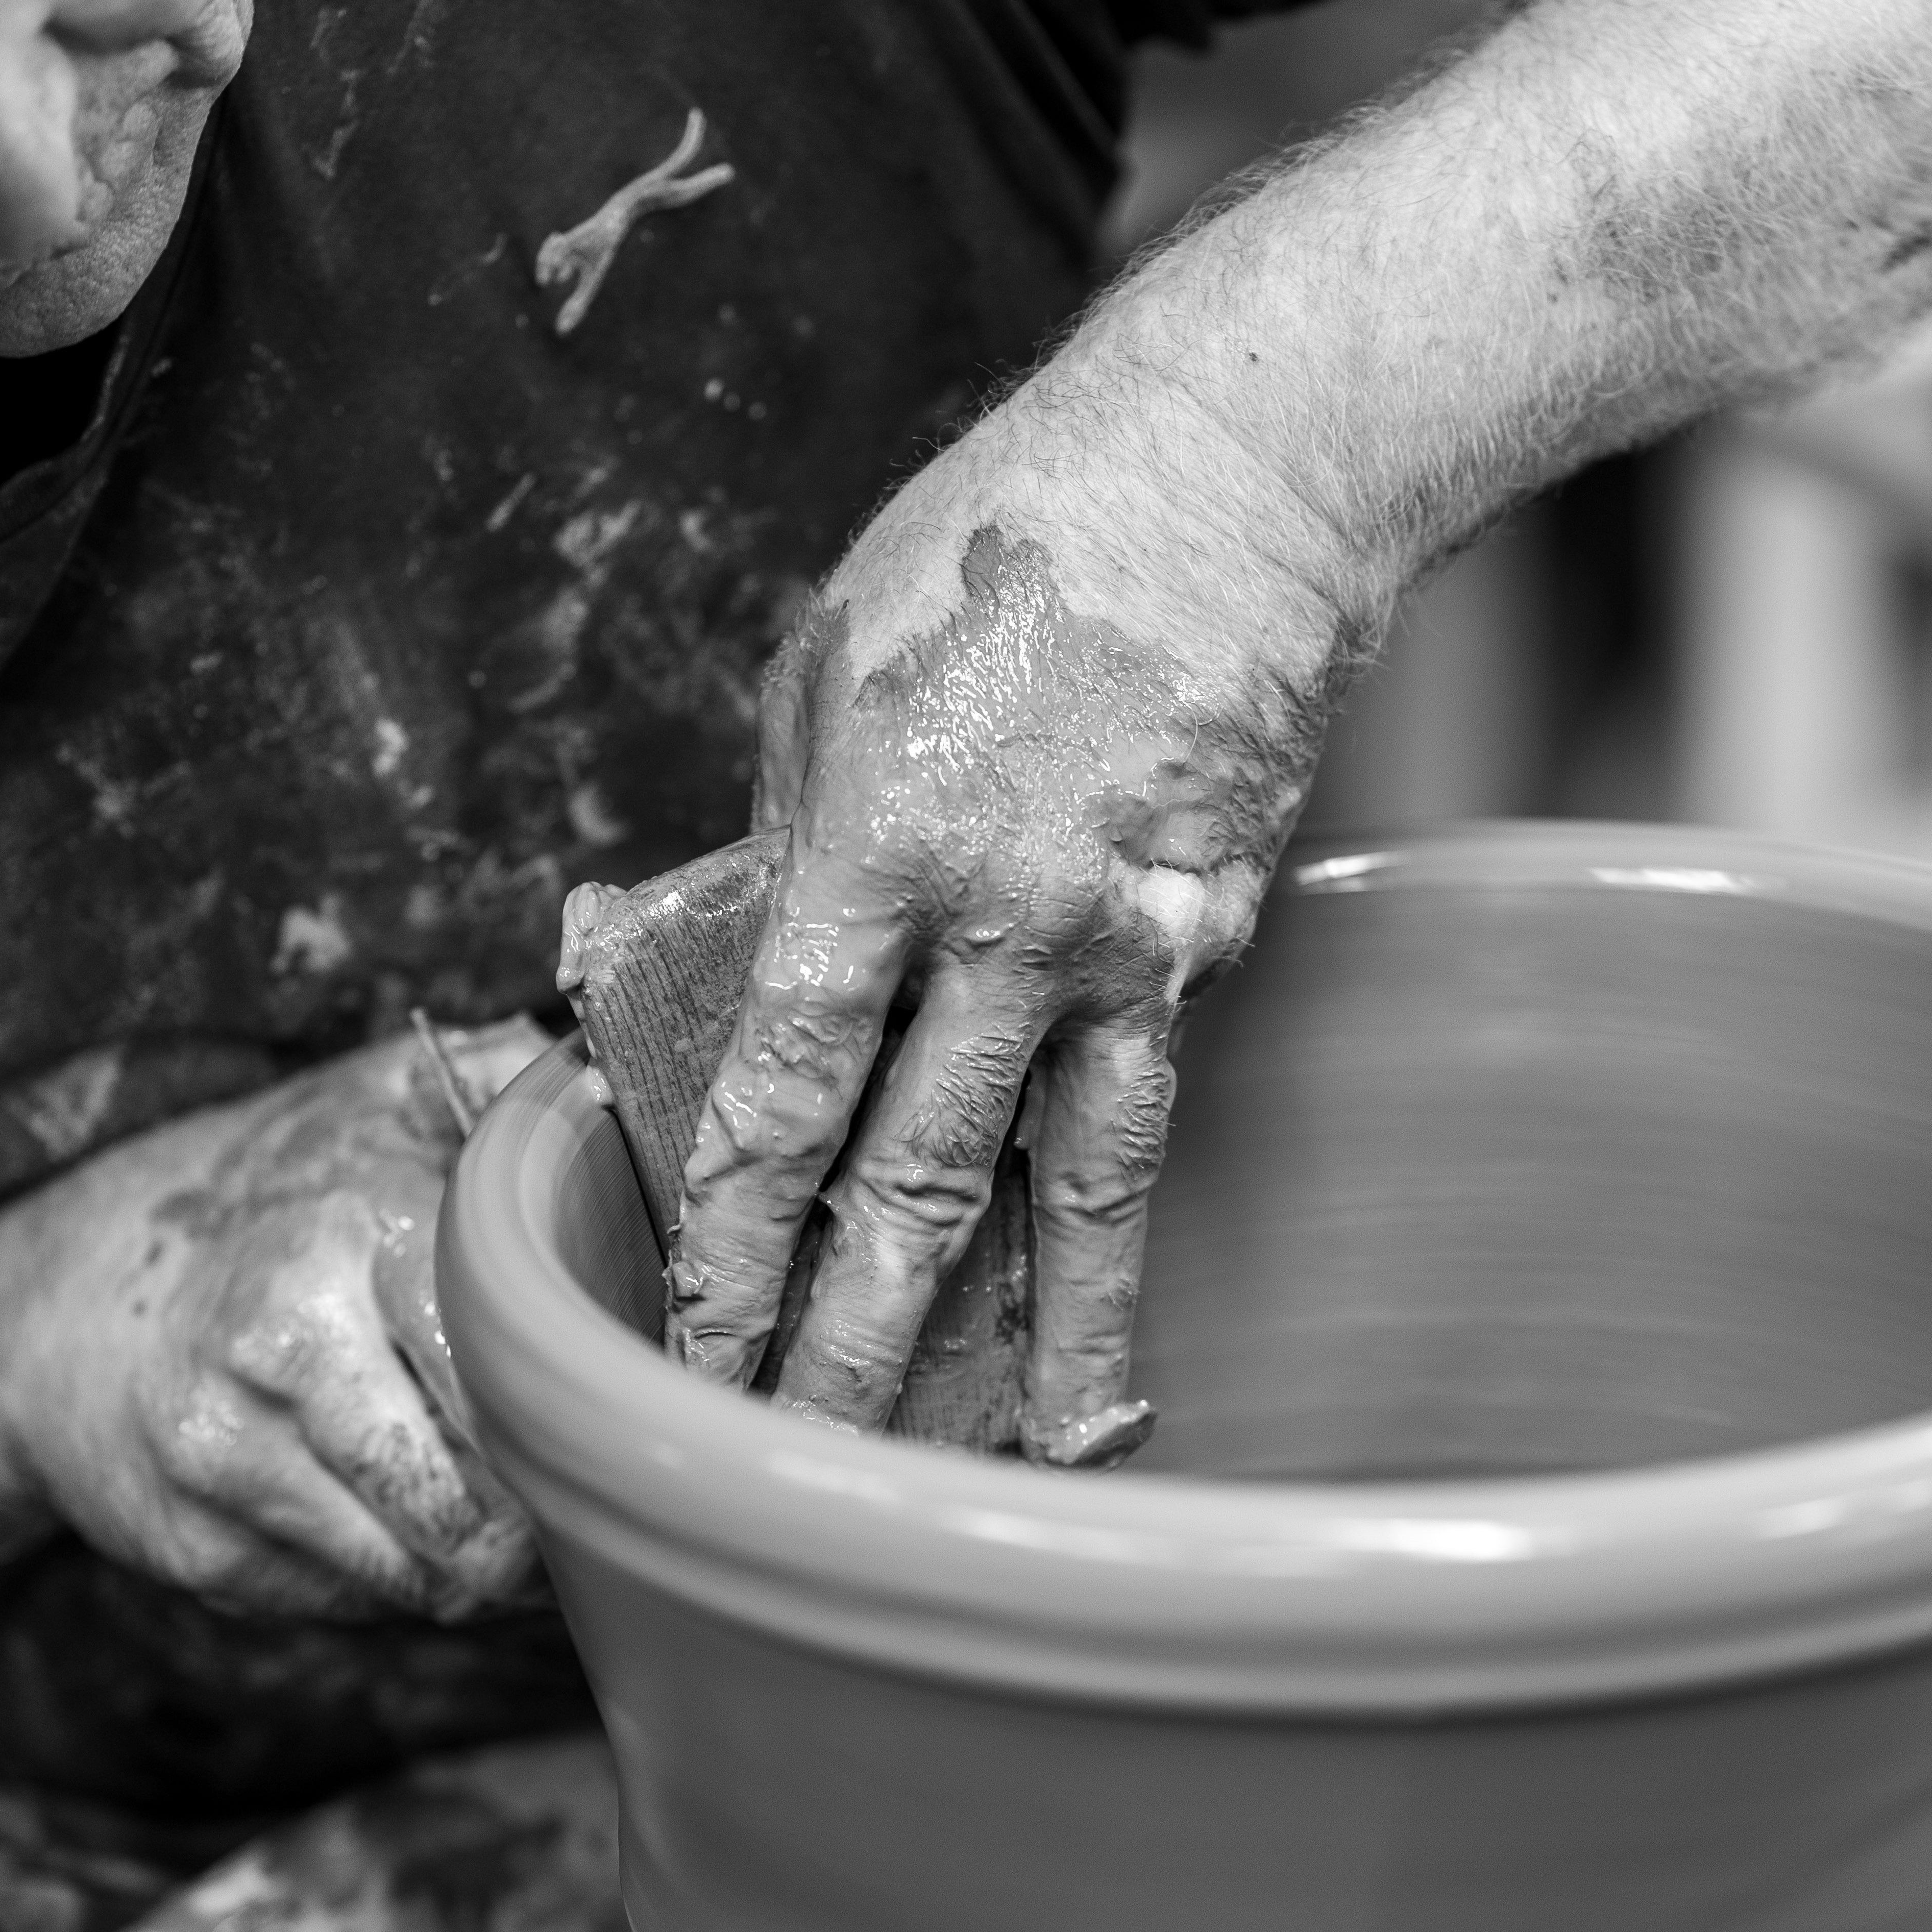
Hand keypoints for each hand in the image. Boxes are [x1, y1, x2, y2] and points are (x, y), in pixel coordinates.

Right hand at [0, 1024, 546, 1617]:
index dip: (561, 1423)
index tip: (589, 1423)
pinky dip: (396, 1579)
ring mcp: (230, 1463)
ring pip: (419, 1576)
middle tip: (556, 1499)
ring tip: (486, 1516)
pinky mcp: (203, 1553)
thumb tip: (592, 1069)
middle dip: (529, 1526)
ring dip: (471, 1566)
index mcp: (344, 1236)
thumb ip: (478, 1085)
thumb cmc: (261, 1221)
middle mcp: (280, 1352)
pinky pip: (355, 1604)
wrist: (59, 1315)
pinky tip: (387, 1518)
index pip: (502, 1374)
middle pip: (469, 1508)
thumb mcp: (361, 1115)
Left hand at [674, 0, 1931, 1461]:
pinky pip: (1148, 1111)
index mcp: (871, 846)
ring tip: (1009, 1466)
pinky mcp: (1212, 944)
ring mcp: (1123, 943)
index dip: (731, 1235)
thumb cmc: (1005, 545)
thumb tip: (692, 971)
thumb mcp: (826, 668)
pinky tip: (1107, 1325)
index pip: (777, 1091)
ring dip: (1033, 1343)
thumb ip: (771, 844)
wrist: (1240, 464)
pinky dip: (1121, 1233)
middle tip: (802, 1462)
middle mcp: (999, 921)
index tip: (691, 1338)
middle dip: (850, 1338)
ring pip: (1070, 1188)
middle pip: (914, 1179)